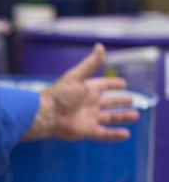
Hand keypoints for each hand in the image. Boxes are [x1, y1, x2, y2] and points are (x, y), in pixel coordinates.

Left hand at [23, 43, 138, 141]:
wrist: (47, 114)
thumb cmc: (59, 94)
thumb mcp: (76, 76)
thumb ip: (90, 64)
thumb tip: (100, 46)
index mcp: (87, 89)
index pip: (104, 85)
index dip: (113, 84)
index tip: (124, 83)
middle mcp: (90, 103)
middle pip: (109, 102)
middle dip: (120, 101)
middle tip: (131, 100)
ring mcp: (89, 118)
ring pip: (110, 117)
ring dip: (122, 117)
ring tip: (136, 115)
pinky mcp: (88, 131)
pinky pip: (105, 134)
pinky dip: (115, 135)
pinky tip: (126, 134)